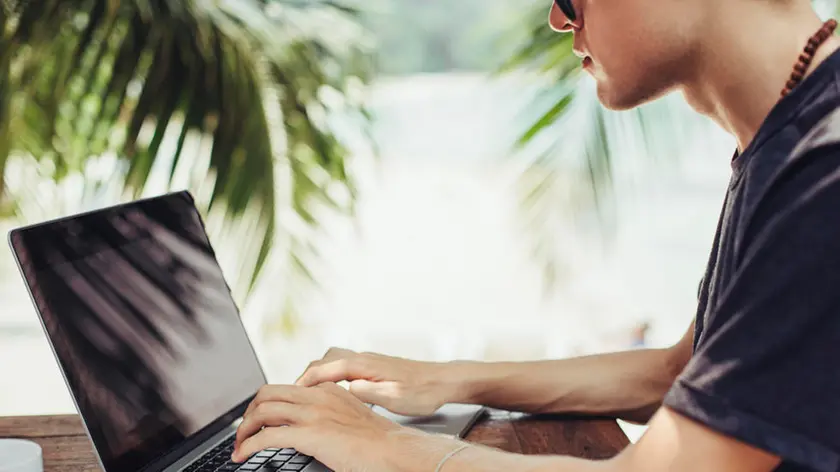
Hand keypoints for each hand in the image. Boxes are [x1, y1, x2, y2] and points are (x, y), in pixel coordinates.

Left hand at [232, 382, 410, 470]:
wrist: (395, 450)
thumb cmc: (380, 443)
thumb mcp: (352, 418)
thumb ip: (332, 415)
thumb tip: (315, 430)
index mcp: (328, 390)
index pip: (286, 388)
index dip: (266, 404)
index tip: (259, 419)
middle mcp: (318, 396)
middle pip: (267, 392)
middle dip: (249, 412)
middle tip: (243, 431)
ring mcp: (313, 413)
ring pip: (262, 410)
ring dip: (243, 429)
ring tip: (238, 446)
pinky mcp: (309, 434)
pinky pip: (266, 436)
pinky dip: (248, 445)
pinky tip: (243, 455)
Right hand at [295, 347, 460, 415]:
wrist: (443, 381)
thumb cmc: (423, 391)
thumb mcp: (395, 397)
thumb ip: (368, 392)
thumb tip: (345, 388)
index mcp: (364, 365)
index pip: (324, 369)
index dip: (304, 382)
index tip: (289, 394)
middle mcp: (363, 358)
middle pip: (323, 361)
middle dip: (305, 376)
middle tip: (293, 395)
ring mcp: (368, 360)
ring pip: (332, 360)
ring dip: (317, 374)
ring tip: (308, 394)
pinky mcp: (373, 366)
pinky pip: (342, 365)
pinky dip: (329, 374)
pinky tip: (331, 389)